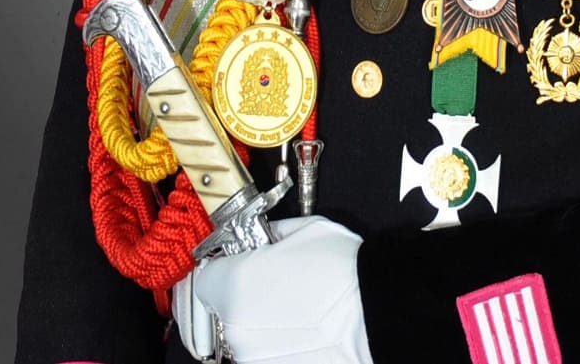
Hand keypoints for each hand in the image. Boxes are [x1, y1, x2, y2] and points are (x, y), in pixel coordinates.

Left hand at [174, 216, 373, 362]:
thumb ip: (268, 235)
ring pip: (244, 336)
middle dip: (243, 295)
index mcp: (233, 286)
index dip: (223, 267)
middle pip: (223, 309)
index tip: (237, 264)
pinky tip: (305, 330)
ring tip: (298, 308)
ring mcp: (254, 359)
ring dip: (261, 324)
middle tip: (276, 282)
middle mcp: (235, 329)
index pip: (203, 278)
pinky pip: (266, 354)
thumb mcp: (302, 229)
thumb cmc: (343, 271)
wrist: (377, 315)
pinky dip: (279, 344)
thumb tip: (260, 240)